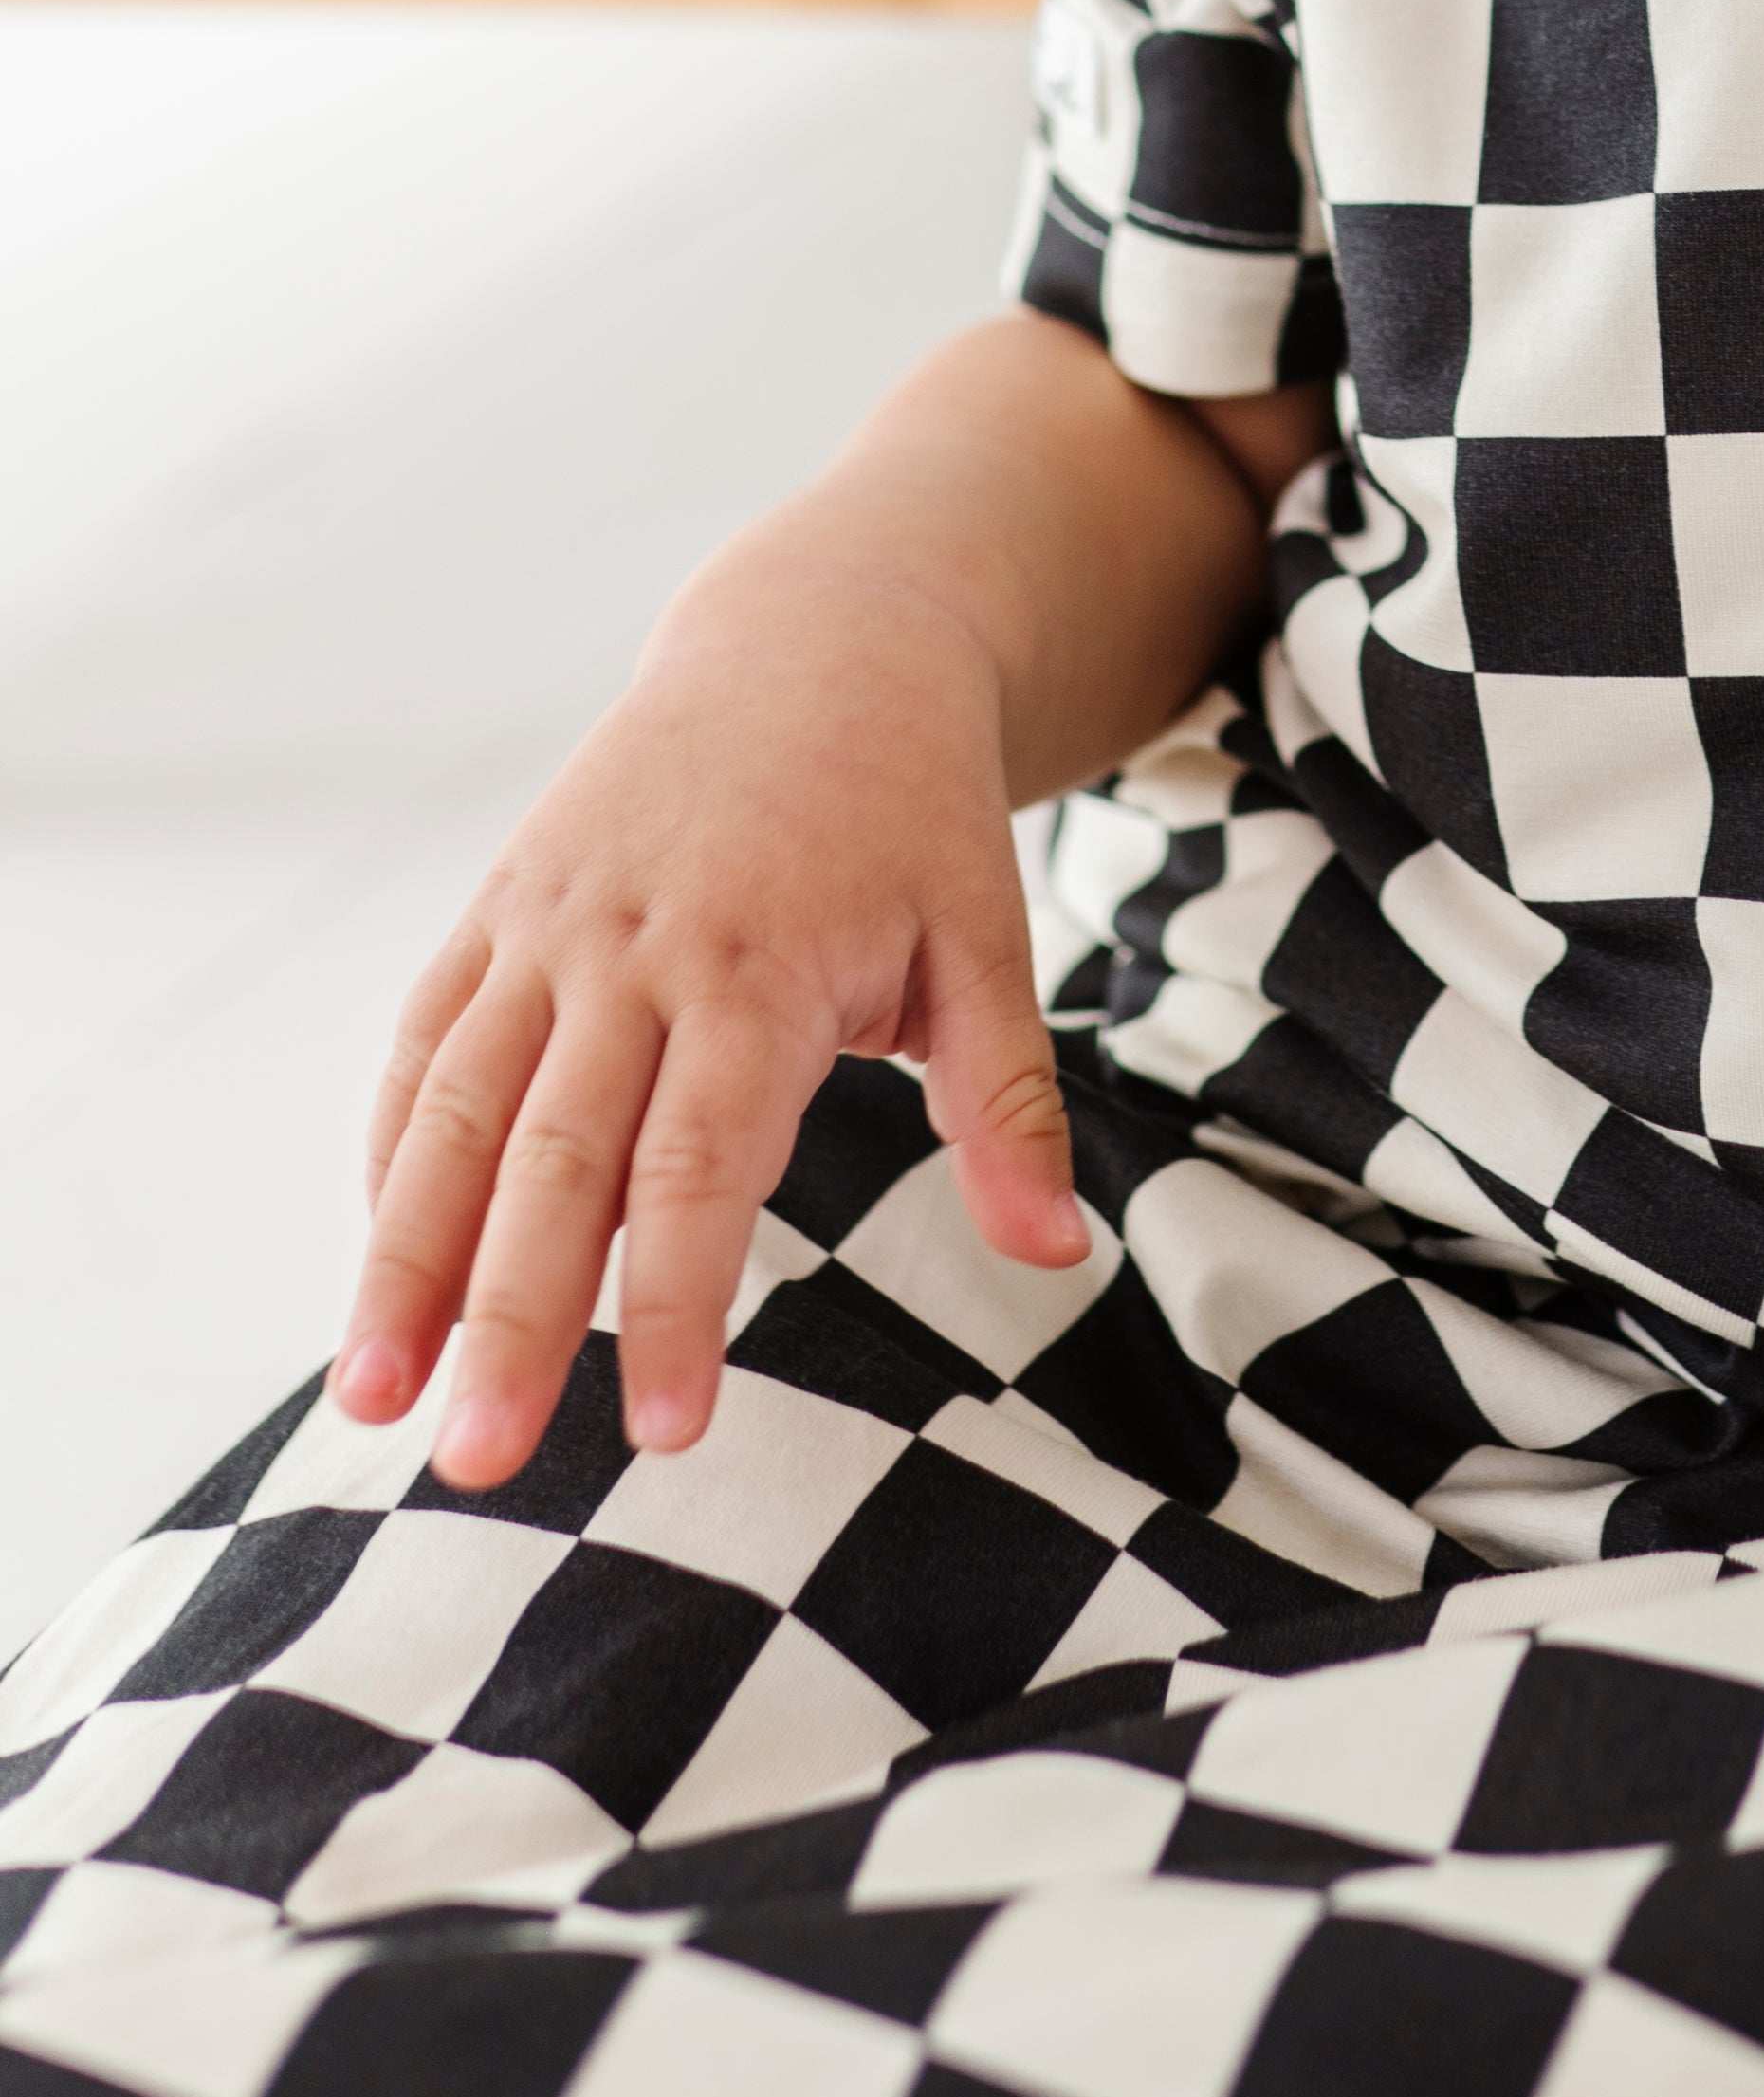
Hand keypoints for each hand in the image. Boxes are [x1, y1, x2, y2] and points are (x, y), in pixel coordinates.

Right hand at [333, 555, 1087, 1490]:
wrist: (823, 633)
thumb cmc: (915, 808)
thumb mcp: (986, 934)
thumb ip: (1011, 1103)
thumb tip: (1060, 1256)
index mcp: (759, 965)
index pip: (700, 1167)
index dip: (674, 1302)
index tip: (661, 1436)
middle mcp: (634, 950)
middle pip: (553, 1159)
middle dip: (508, 1319)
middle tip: (475, 1463)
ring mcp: (552, 925)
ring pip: (455, 1107)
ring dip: (405, 1258)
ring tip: (369, 1398)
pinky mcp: (503, 905)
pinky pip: (425, 1042)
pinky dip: (396, 1154)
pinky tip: (383, 1265)